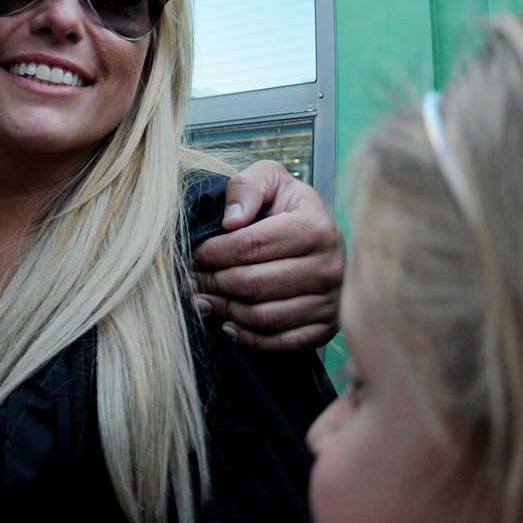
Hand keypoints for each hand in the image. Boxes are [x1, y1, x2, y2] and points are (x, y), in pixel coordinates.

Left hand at [193, 161, 344, 349]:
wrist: (324, 236)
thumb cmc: (290, 208)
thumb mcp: (272, 180)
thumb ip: (247, 188)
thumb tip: (230, 221)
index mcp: (315, 227)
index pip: (251, 246)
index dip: (214, 252)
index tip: (195, 253)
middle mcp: (329, 267)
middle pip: (253, 284)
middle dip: (213, 283)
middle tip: (191, 279)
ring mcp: (330, 302)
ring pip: (263, 317)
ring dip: (224, 310)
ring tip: (203, 299)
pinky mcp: (326, 328)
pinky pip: (281, 343)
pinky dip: (249, 338)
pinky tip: (229, 323)